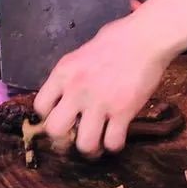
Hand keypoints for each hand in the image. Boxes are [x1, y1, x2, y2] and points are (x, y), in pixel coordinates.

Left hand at [33, 11, 172, 156]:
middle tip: (75, 137)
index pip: (40, 106)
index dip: (49, 117)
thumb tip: (69, 93)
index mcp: (64, 73)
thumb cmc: (117, 39)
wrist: (146, 38)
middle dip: (64, 139)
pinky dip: (114, 145)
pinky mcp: (123, 111)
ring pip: (85, 144)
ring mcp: (100, 103)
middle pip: (55, 130)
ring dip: (90, 149)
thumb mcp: (82, 53)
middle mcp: (76, 90)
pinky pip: (113, 142)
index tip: (61, 117)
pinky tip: (116, 137)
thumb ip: (72, 75)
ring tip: (97, 144)